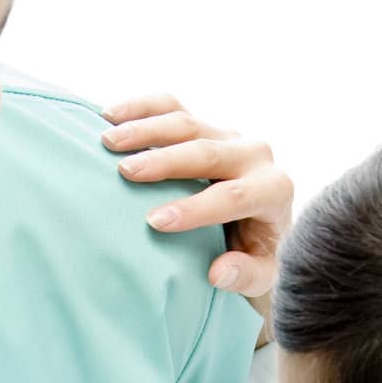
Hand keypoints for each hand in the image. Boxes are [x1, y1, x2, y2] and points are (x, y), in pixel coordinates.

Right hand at [101, 91, 292, 305]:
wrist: (263, 226)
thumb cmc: (258, 256)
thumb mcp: (262, 275)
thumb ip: (245, 275)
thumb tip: (217, 272)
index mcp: (273, 189)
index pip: (233, 196)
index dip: (194, 209)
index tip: (154, 221)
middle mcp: (254, 155)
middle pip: (207, 152)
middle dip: (164, 162)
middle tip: (125, 172)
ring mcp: (228, 136)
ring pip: (187, 123)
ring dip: (145, 130)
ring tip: (108, 142)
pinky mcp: (205, 125)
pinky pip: (173, 107)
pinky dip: (141, 108)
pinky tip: (110, 116)